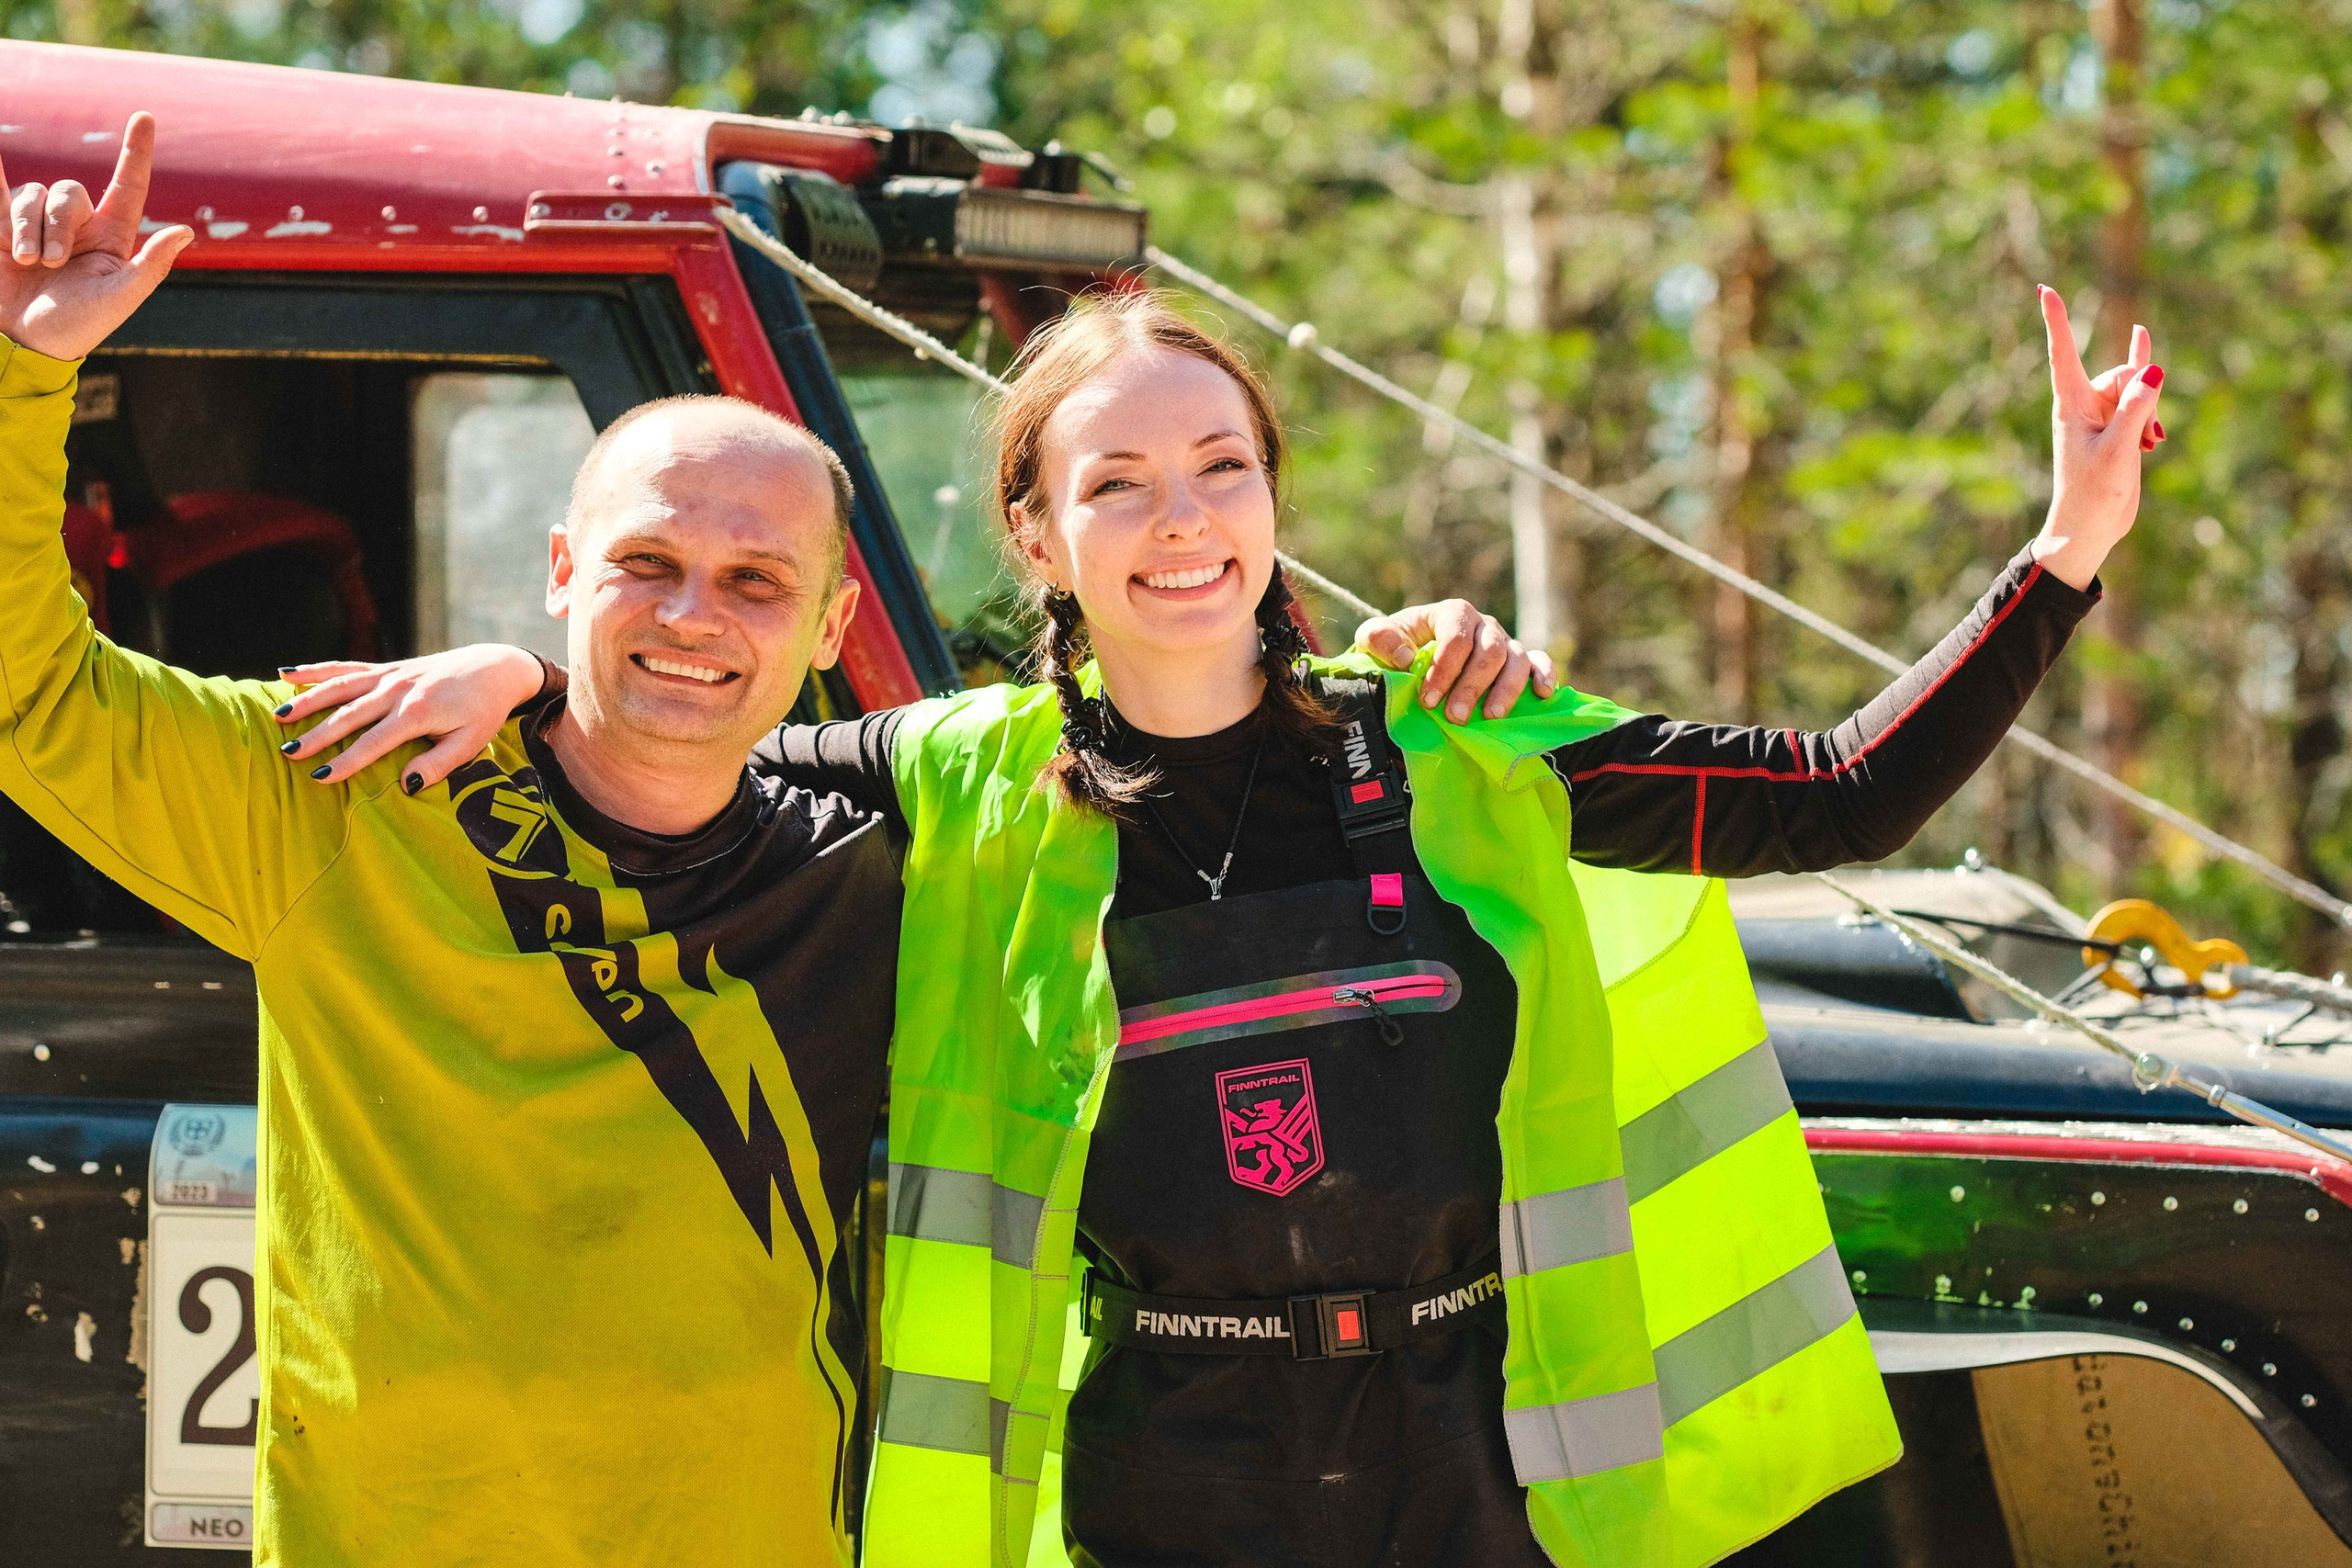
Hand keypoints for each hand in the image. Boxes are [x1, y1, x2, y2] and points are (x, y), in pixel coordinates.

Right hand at [2, 112, 191, 361]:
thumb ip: (150, 266)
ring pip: (34, 195)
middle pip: (69, 192)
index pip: (128, 184)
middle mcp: (78, 225)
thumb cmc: (77, 327)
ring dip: (29, 226)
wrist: (24, 343)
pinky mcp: (3, 228)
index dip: (136, 151)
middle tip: (52, 262)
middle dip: (58, 222)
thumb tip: (186, 232)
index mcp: (112, 237)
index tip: (145, 117)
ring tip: (30, 262)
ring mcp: (39, 224)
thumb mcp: (119, 300)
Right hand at [275, 645, 552, 792]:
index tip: (320, 778)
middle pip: (349, 715)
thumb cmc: (484, 711)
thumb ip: (440, 763)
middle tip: (288, 754)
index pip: (374, 741)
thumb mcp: (472, 741)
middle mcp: (398, 690)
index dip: (346, 760)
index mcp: (418, 712)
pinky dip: (316, 670)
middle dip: (317, 735)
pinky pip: (346, 667)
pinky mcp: (386, 667)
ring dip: (307, 700)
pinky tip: (285, 673)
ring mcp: (390, 675)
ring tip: (278, 717)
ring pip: (340, 687)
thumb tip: (407, 784)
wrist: (493, 667)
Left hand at [1356, 600, 1558, 722]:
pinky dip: (1545, 675)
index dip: (1444, 668)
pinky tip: (1542, 694)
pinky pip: (1539, 662)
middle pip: (1489, 651)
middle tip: (1455, 717)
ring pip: (1516, 660)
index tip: (1428, 699)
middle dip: (1472, 686)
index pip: (1456, 636)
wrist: (1412, 657)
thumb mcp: (1375, 638)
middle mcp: (1483, 625)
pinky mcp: (1519, 661)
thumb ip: (1380, 638)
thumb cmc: (1396, 647)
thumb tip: (1407, 657)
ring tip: (1491, 717)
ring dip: (1506, 689)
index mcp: (1452, 614)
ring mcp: (1504, 642)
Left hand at [2032, 286, 2164, 591]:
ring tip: (2152, 442)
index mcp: (2071, 406)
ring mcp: (2102, 418)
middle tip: (2148, 434)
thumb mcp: (2118, 451)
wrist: (2090, 530)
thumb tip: (2153, 369)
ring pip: (2137, 389)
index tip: (2045, 289)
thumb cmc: (2093, 495)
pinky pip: (2141, 403)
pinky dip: (2152, 416)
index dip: (2056, 320)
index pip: (2063, 353)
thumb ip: (2136, 409)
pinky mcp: (2117, 430)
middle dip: (2143, 392)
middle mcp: (2084, 406)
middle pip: (2120, 374)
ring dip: (2151, 411)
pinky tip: (2152, 417)